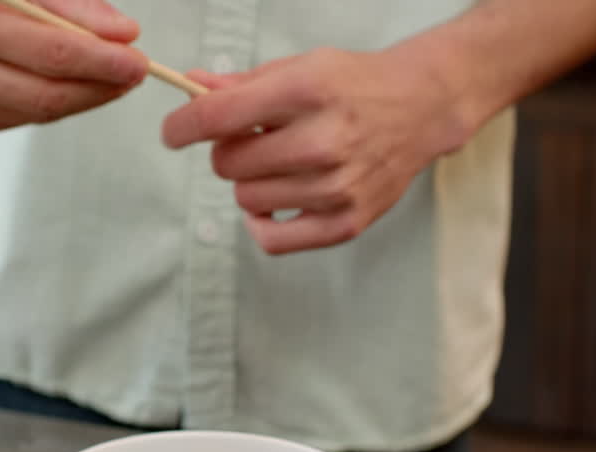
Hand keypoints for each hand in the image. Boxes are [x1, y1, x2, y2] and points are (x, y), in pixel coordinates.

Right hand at [0, 0, 148, 135]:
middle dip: (99, 87)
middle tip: (136, 74)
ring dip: (82, 98)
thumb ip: (74, 4)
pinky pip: (21, 118)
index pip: (49, 53)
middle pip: (44, 95)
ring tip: (110, 77)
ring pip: (36, 113)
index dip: (101, 61)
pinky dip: (52, 103)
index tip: (140, 61)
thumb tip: (124, 35)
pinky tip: (68, 84)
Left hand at [161, 47, 470, 253]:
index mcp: (306, 90)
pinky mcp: (346, 222)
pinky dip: (262, 224)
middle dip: (226, 151)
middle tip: (251, 141)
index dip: (181, 127)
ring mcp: (336, 186)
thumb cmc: (352, 85)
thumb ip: (241, 83)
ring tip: (277, 164)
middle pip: (227, 164)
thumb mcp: (299, 67)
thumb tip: (191, 86)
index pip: (217, 118)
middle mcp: (323, 140)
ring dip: (249, 183)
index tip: (173, 132)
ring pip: (245, 199)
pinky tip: (273, 203)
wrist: (421, 107)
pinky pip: (272, 240)